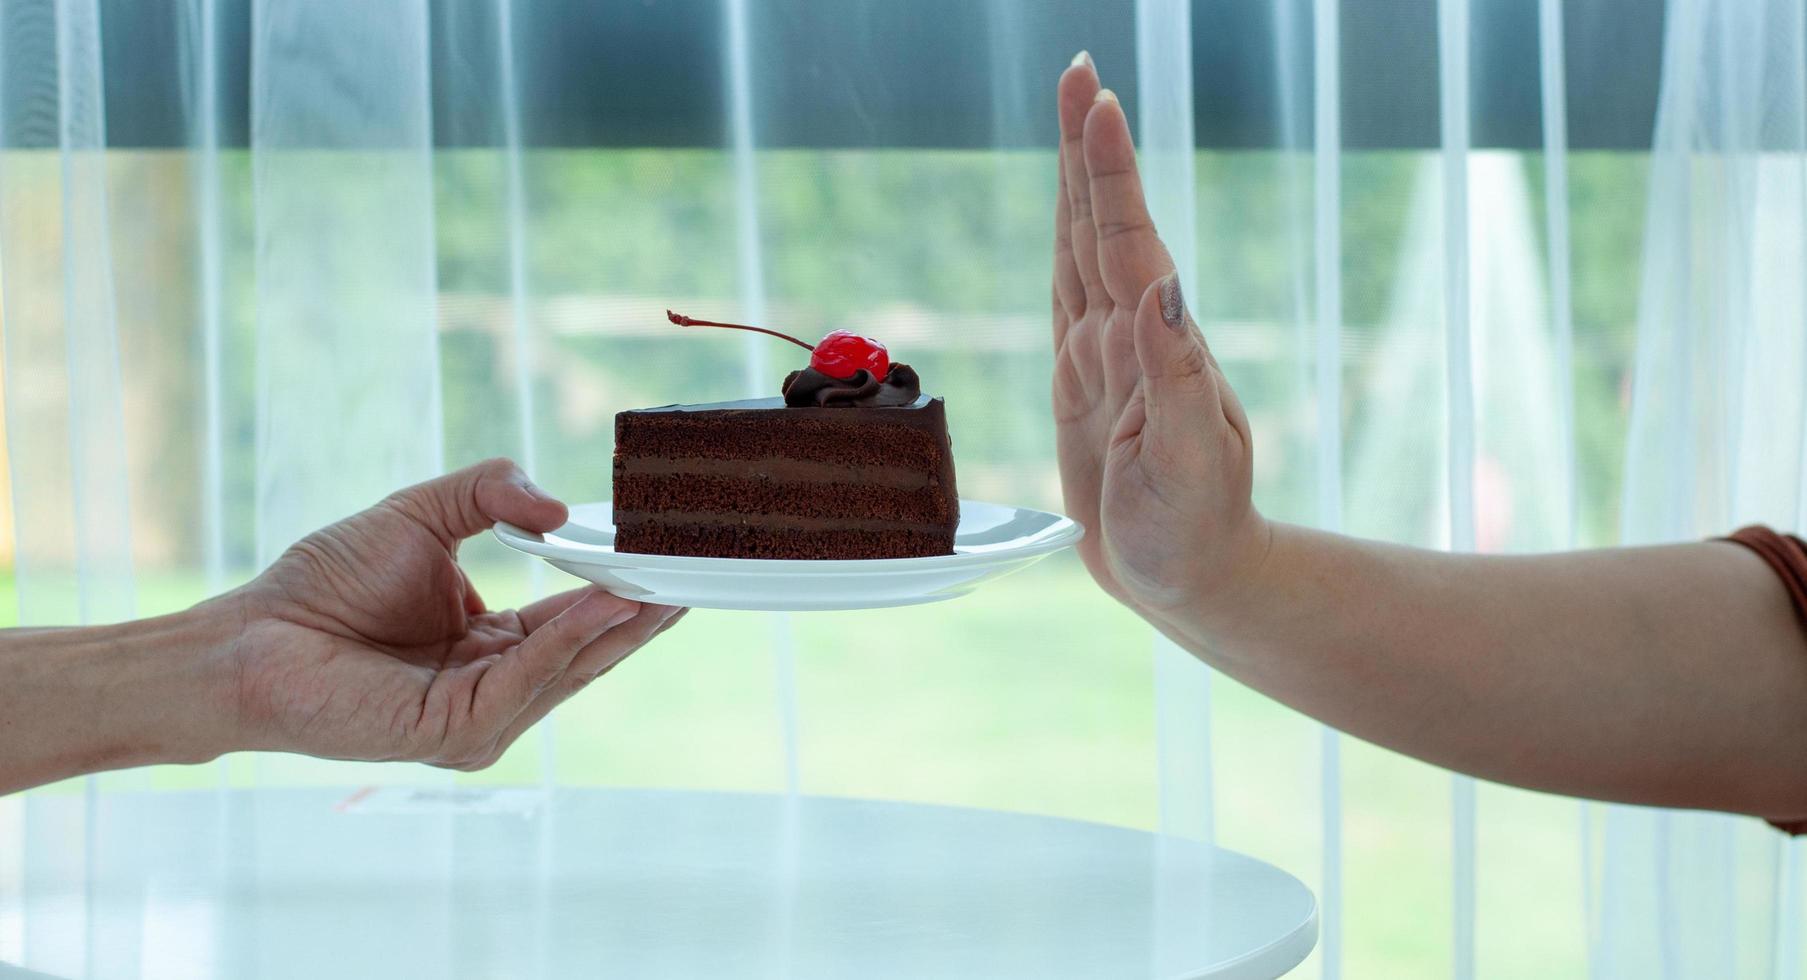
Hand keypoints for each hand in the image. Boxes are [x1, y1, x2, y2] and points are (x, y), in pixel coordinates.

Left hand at [223, 458, 681, 769]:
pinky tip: (597, 607)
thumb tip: (557, 508)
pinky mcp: (451, 732)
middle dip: (640, 614)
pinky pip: (523, 684)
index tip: (668, 556)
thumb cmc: (324, 582)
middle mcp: (492, 689)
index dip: (622, 588)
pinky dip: (565, 645)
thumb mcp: (424, 515)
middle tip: (693, 573)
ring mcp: (476, 717)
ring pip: (565, 672)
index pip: (574, 619)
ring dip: (616, 628)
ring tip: (658, 583)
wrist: (252, 632)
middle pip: (586, 652)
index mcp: (492, 646)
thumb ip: (488, 493)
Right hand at [1051, 55, 1266, 614]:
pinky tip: (1065, 214)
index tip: (1100, 99)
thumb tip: (1160, 290)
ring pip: (1082, 248)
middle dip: (1090, 149)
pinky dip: (1064, 243)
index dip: (1109, 171)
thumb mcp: (1189, 463)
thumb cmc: (1194, 532)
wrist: (1191, 577)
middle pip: (1101, 224)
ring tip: (1076, 113)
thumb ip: (1176, 378)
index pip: (1127, 238)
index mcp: (1157, 344)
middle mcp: (1131, 335)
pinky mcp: (1084, 382)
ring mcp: (1107, 354)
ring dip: (1078, 181)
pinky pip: (1066, 295)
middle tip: (1081, 72)